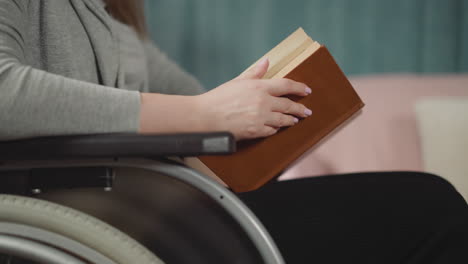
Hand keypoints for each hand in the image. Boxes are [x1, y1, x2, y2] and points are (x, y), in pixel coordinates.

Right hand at [195, 58, 311, 139]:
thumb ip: (255, 72)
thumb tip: (266, 61)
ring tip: (295, 120)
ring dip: (291, 120)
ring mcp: (260, 118)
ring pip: (283, 120)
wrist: (206, 116)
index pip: (286, 85)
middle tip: (307, 111)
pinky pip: (271, 131)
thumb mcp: (237, 81)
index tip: (307, 90)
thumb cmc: (219, 98)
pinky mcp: (255, 131)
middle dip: (300, 108)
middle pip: (288, 105)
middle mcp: (263, 102)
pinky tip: (277, 128)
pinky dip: (275, 129)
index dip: (299, 87)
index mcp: (259, 87)